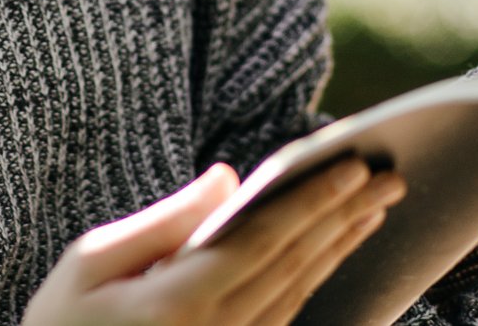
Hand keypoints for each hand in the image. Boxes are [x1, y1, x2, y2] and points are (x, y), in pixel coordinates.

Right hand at [20, 158, 405, 325]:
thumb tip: (226, 180)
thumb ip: (165, 221)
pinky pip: (286, 317)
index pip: (264, 240)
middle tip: (387, 178)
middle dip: (344, 217)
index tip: (352, 166)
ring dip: (339, 247)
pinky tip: (332, 254)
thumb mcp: (90, 262)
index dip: (312, 200)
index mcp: (179, 303)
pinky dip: (315, 280)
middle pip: (295, 265)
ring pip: (299, 293)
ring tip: (374, 209)